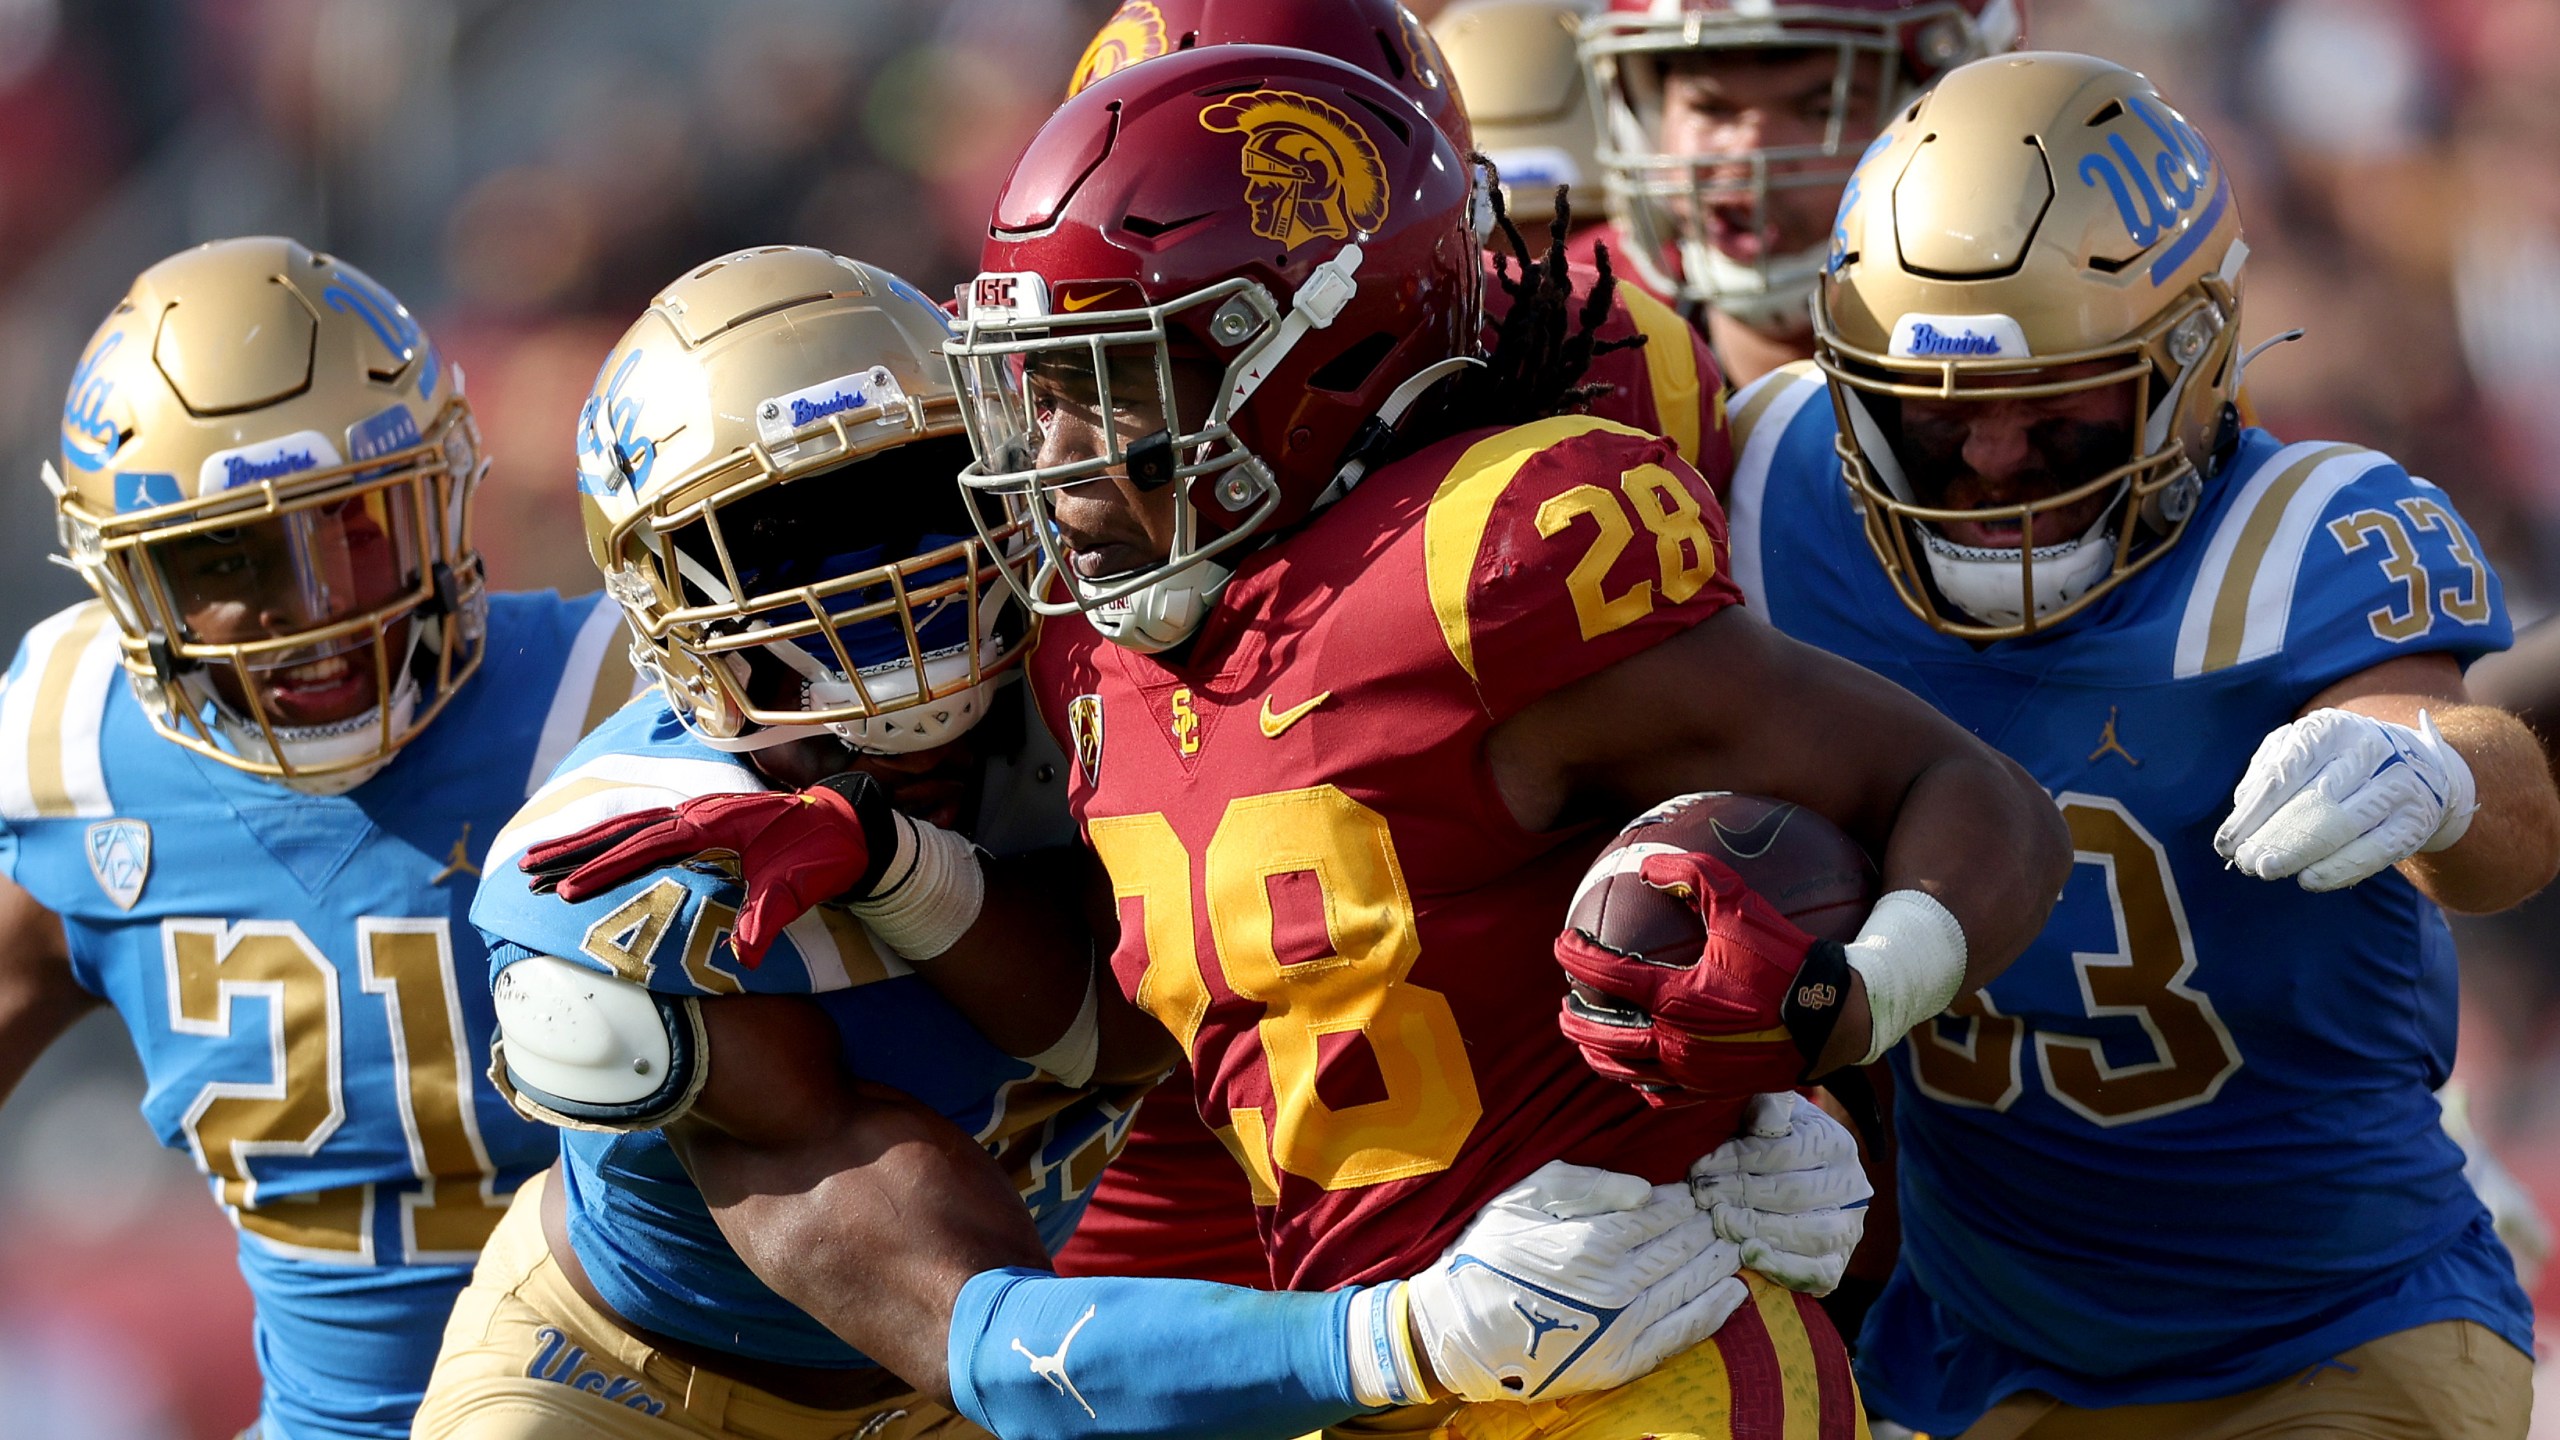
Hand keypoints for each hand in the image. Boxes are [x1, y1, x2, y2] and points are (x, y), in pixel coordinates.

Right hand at [518, 773, 893, 965]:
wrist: (849, 827)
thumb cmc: (823, 856)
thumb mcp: (800, 887)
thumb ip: (769, 917)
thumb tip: (747, 958)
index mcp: (712, 824)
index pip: (646, 846)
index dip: (606, 869)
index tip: (568, 891)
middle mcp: (697, 813)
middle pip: (622, 829)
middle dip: (572, 851)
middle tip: (525, 871)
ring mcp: (698, 814)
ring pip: (627, 826)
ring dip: (583, 843)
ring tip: (538, 861)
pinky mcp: (702, 822)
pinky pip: (644, 829)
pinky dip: (611, 839)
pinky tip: (591, 852)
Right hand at [1404, 1160, 1746, 1402]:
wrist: (1457, 1330)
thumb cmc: (1487, 1253)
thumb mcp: (1524, 1197)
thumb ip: (1587, 1186)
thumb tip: (1647, 1190)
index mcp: (1592, 1241)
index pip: (1663, 1212)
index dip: (1687, 1197)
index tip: (1701, 1187)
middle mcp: (1616, 1286)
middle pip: (1683, 1247)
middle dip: (1708, 1225)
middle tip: (1725, 1211)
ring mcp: (1622, 1328)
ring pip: (1689, 1286)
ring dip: (1717, 1262)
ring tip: (1733, 1243)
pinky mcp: (1620, 1362)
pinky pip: (1681, 1335)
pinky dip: (1713, 1313)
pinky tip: (1733, 1295)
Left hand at [1555, 851, 1841, 1104]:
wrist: (1833, 1018)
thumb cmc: (1786, 959)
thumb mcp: (1742, 905)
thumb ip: (1694, 876)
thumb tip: (1647, 866)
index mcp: (1673, 998)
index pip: (1605, 976)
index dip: (1575, 957)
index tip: (1561, 943)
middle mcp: (1674, 1042)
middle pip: (1603, 1036)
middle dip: (1574, 1020)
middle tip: (1563, 1004)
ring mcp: (1691, 1073)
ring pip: (1625, 1071)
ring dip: (1597, 1055)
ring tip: (1586, 1040)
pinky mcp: (1712, 1092)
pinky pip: (1661, 1096)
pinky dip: (1639, 1084)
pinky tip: (1636, 1073)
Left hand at [1688, 1093, 1870, 1295]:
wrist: (1795, 1184)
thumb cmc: (1769, 1147)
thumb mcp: (1766, 1118)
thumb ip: (1765, 1111)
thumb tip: (1766, 1110)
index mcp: (1834, 1143)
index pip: (1784, 1152)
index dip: (1737, 1160)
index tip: (1699, 1168)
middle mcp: (1851, 1185)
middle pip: (1794, 1193)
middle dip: (1740, 1194)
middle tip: (1703, 1196)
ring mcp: (1849, 1227)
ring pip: (1809, 1232)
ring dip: (1758, 1227)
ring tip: (1720, 1220)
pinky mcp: (1839, 1263)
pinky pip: (1817, 1271)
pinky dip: (1782, 1265)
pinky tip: (1748, 1253)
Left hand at [2215, 708, 2475, 891]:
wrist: (2416, 763)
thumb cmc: (2336, 758)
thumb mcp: (2300, 750)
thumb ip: (2267, 774)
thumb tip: (2243, 815)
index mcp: (2331, 729)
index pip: (2284, 775)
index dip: (2253, 814)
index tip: (2227, 843)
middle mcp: (2370, 752)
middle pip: (2314, 801)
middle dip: (2274, 836)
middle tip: (2246, 863)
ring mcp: (2398, 786)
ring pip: (2343, 825)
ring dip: (2300, 853)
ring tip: (2267, 870)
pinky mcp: (2415, 820)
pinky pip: (2376, 850)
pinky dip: (2340, 869)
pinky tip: (2309, 880)